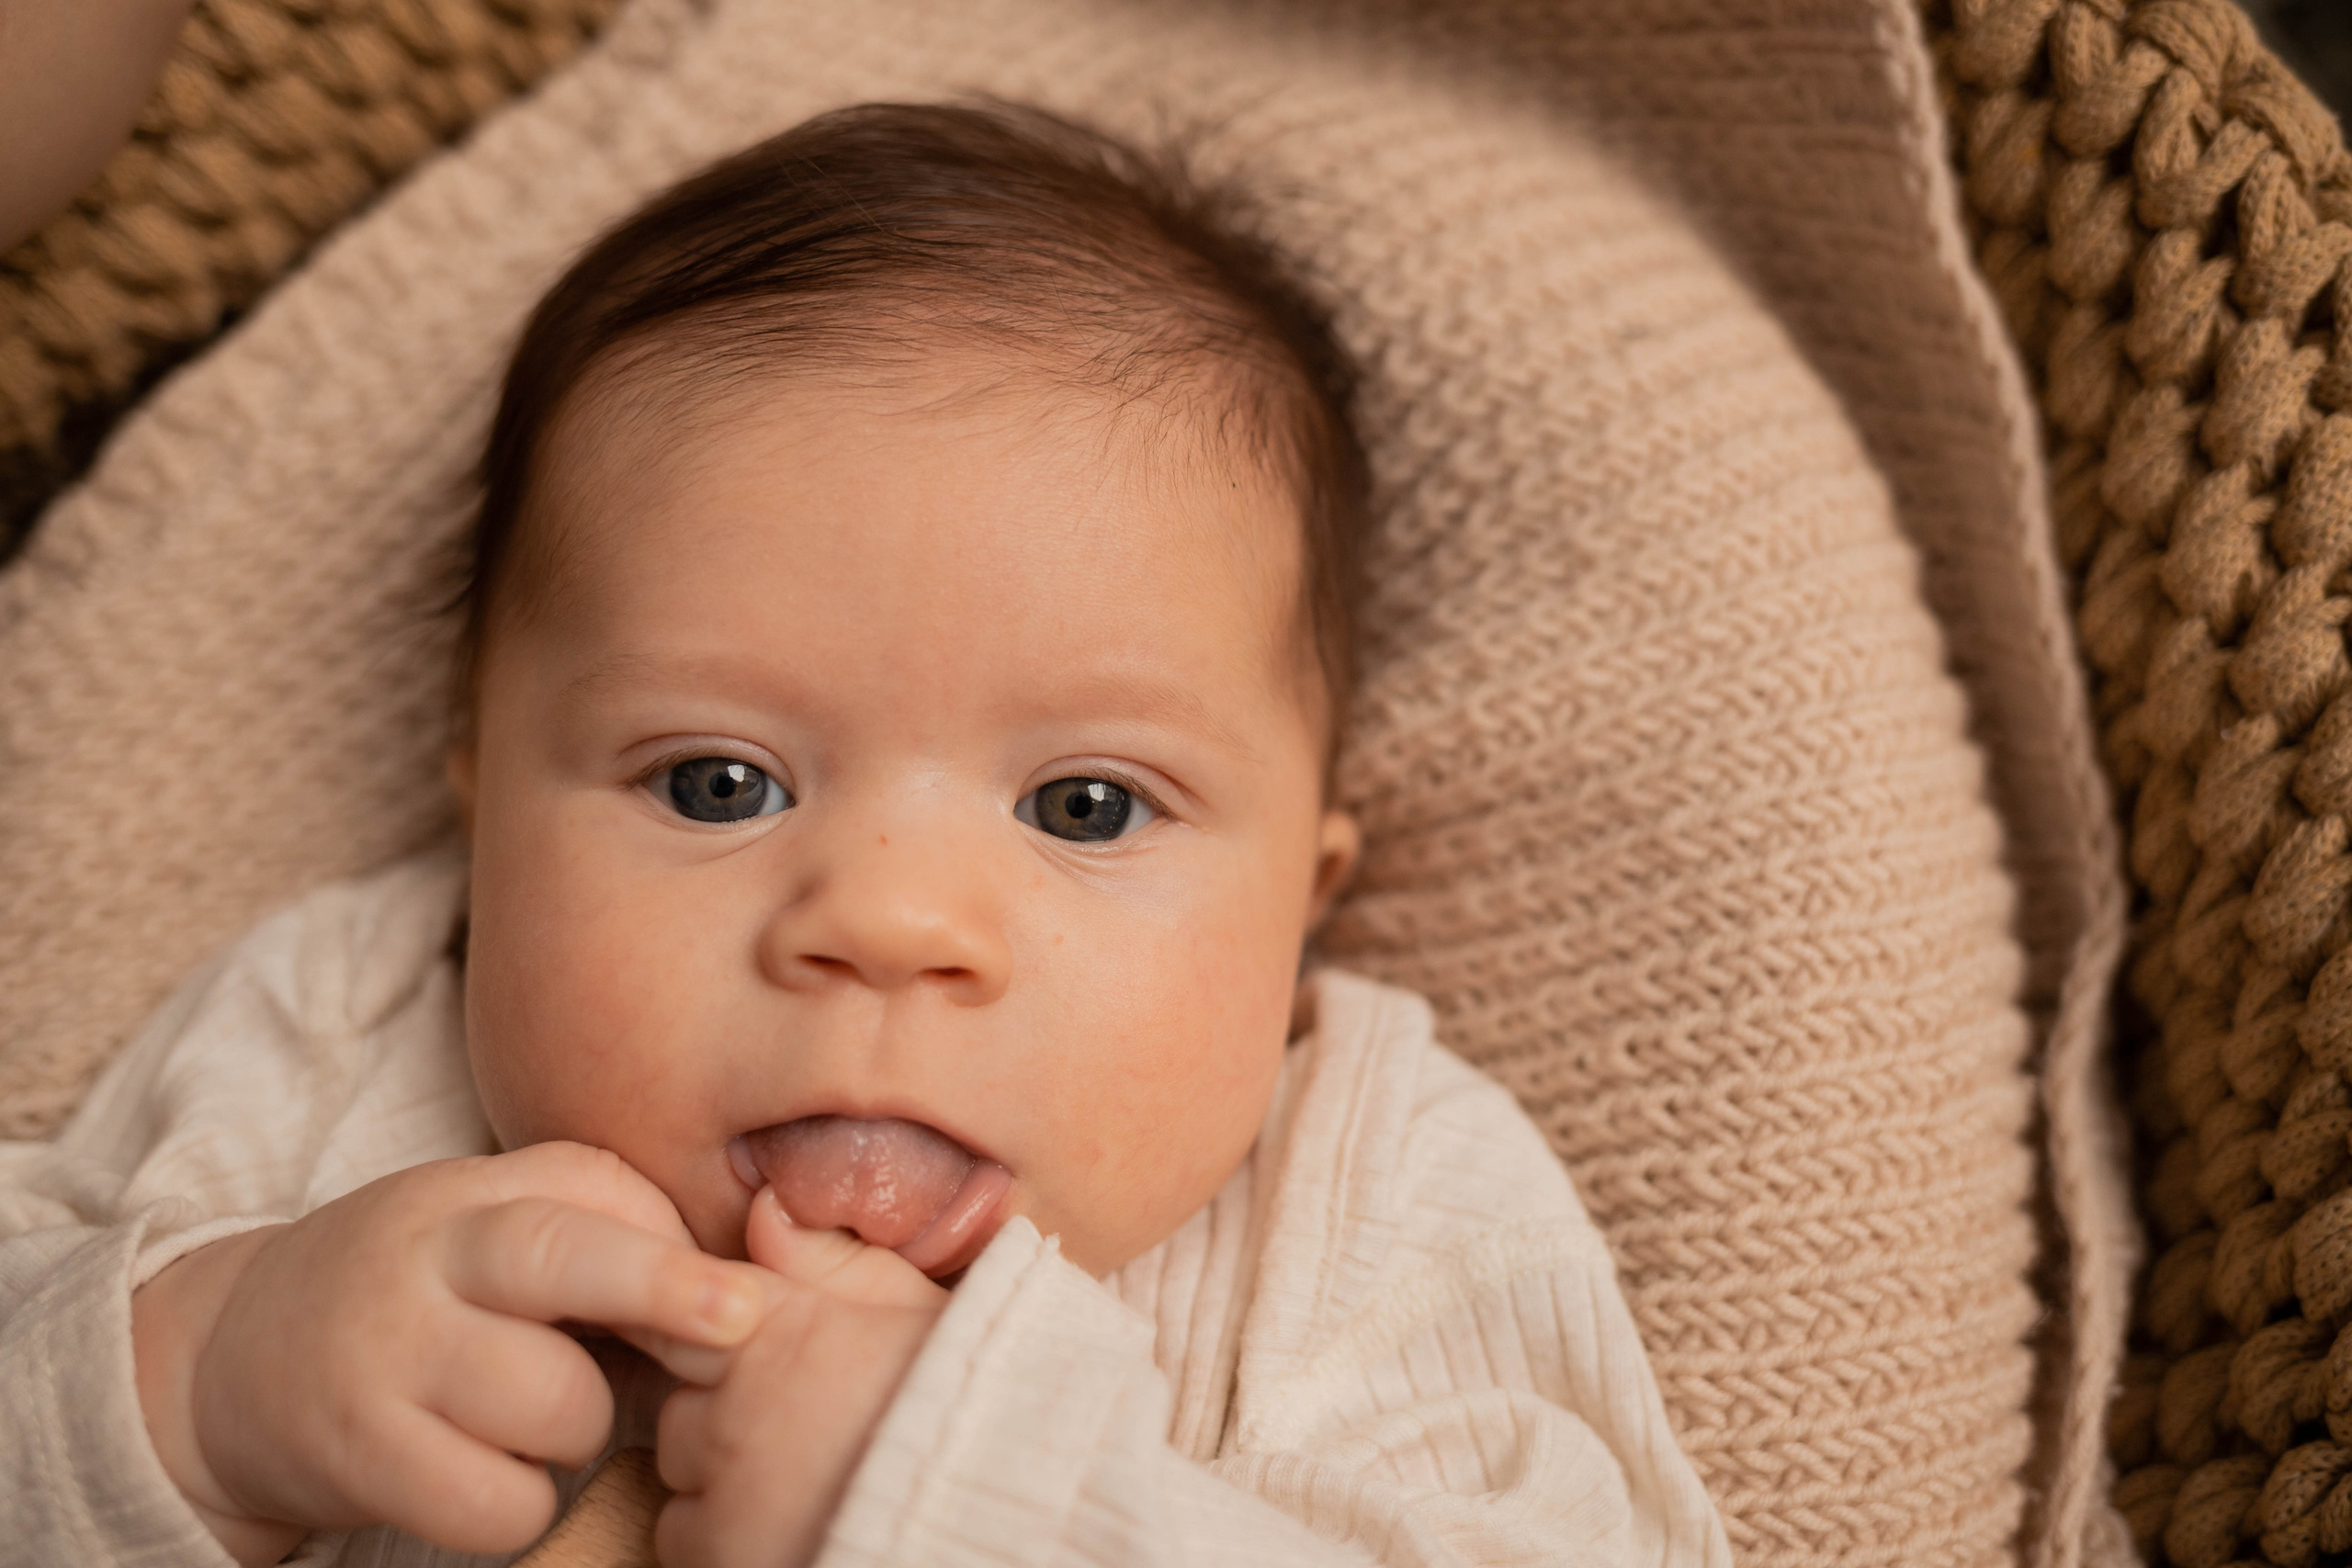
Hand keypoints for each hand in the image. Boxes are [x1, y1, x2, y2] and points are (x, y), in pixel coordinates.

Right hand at [131, 1141, 778, 1566]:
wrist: (231, 1355)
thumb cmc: (423, 1293)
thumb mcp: (493, 1224)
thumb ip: (608, 1229)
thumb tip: (743, 1286)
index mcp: (475, 1194)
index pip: (590, 1197)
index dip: (673, 1254)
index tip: (743, 1301)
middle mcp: (427, 1259)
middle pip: (562, 1263)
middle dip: (660, 1294)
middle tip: (733, 1326)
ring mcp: (388, 1357)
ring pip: (555, 1408)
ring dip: (579, 1435)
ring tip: (529, 1421)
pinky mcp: (360, 1455)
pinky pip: (499, 1504)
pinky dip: (519, 1506)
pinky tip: (487, 1474)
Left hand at [653, 1186, 948, 1567]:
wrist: (1004, 1494)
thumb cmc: (972, 1400)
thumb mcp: (912, 1310)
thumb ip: (829, 1262)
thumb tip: (765, 1207)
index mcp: (779, 1330)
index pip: (681, 1309)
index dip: (691, 1328)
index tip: (708, 1348)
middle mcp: (736, 1408)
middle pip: (682, 1407)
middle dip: (723, 1419)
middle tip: (796, 1434)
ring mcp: (724, 1491)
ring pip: (681, 1478)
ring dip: (718, 1482)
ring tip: (798, 1486)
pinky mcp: (721, 1558)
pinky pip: (684, 1542)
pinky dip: (721, 1542)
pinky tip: (787, 1529)